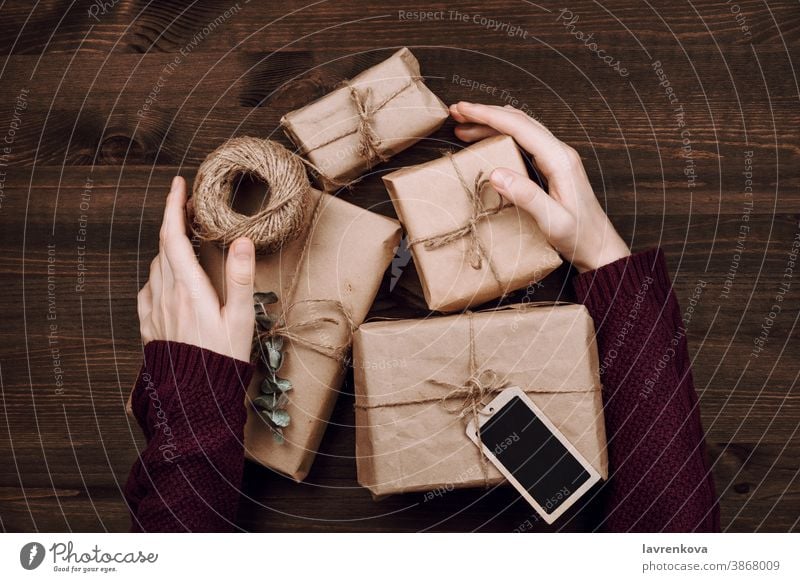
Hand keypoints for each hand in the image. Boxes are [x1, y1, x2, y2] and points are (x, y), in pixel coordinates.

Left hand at [138, 176, 255, 361]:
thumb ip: (241, 279)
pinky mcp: (150, 325)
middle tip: (190, 208)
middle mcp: (166, 294)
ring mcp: (154, 310)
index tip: (179, 184)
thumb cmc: (222, 360)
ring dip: (168, 248)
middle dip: (174, 222)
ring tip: (186, 241)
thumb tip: (242, 241)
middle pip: (164, 247)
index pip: (174, 237)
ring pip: (156, 266)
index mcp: (188, 288)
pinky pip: (149, 288)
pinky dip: (159, 273)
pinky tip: (170, 279)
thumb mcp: (241, 319)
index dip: (174, 206)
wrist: (193, 399)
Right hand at [450, 102, 629, 272]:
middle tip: (457, 113)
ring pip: (521, 129)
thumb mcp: (553, 221)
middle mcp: (559, 152)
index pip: (520, 127)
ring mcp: (557, 158)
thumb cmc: (579, 237)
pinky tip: (486, 141)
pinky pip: (524, 142)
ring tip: (463, 127)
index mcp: (560, 160)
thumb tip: (495, 173)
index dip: (488, 116)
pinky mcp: (552, 167)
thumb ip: (526, 196)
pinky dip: (501, 136)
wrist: (599, 247)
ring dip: (492, 123)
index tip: (463, 111)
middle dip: (486, 114)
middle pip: (519, 121)